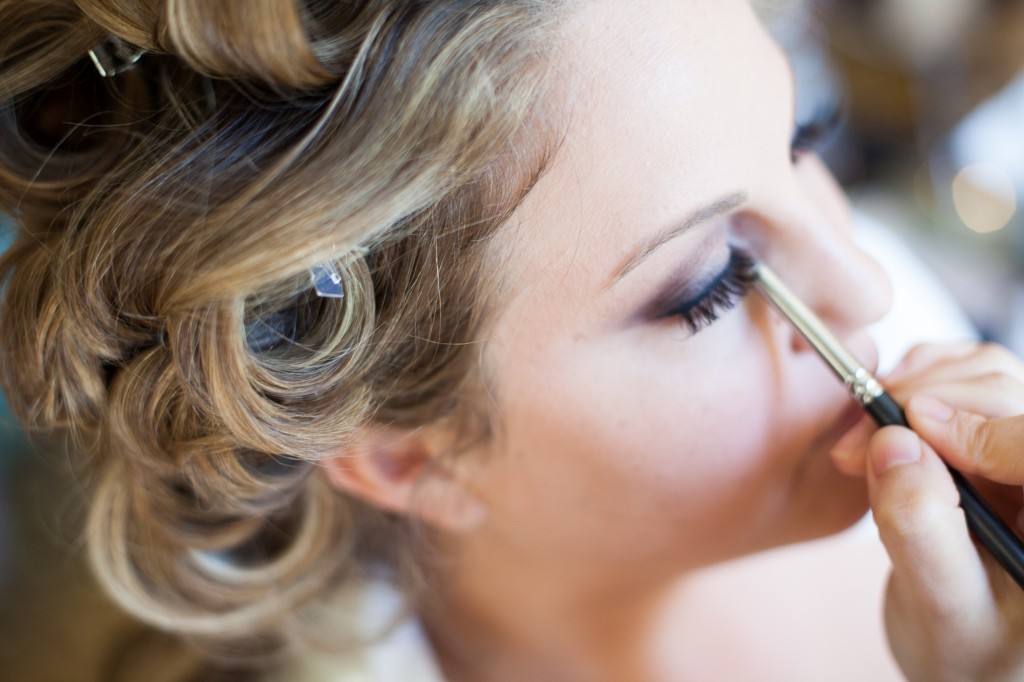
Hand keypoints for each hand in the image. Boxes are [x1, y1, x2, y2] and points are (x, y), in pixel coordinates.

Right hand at [831, 342, 1023, 681]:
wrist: (965, 654)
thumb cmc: (967, 648)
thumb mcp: (941, 608)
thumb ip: (922, 533)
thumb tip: (894, 444)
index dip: (985, 427)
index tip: (910, 431)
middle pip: (1008, 396)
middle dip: (930, 406)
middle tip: (859, 445)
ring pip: (988, 375)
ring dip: (917, 391)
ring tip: (863, 440)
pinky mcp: (1000, 437)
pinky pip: (965, 377)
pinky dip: (916, 384)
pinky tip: (886, 424)